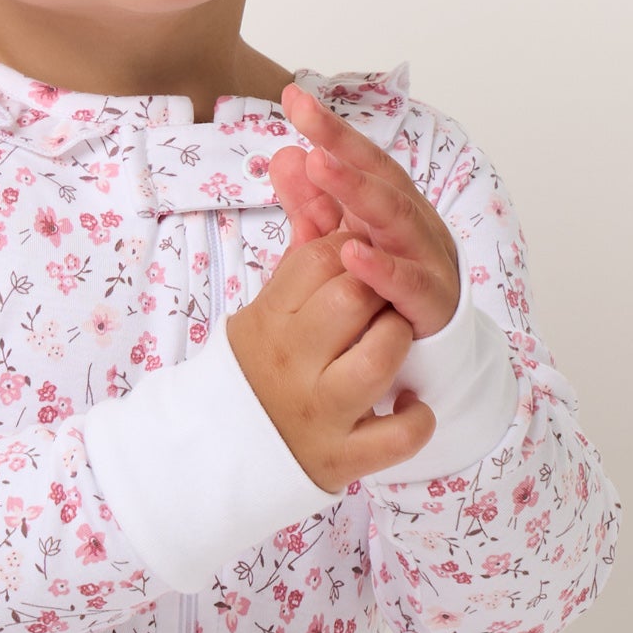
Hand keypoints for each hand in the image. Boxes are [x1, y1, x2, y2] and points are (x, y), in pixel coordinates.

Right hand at [225, 232, 435, 489]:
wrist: (216, 455)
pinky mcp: (344, 458)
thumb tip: (301, 174)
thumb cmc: (255, 369)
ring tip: (388, 342)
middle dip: (376, 288)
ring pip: (381, 358)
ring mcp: (320, 413)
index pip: (320, 259)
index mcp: (269, 322)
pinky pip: (401, 434)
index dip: (349, 248)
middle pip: (353, 298)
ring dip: (397, 342)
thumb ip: (296, 252)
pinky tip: (405, 403)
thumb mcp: (264, 310)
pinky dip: (416, 418)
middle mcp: (293, 364)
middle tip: (374, 299)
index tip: (353, 261)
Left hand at [265, 82, 463, 342]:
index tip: (293, 97)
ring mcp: (427, 261)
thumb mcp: (339, 243)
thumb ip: (312, 204)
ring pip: (398, 220)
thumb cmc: (384, 291)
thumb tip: (283, 154)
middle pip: (381, 177)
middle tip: (307, 125)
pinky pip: (410, 284)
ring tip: (321, 167)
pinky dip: (383, 268)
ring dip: (359, 192)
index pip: (360, 158)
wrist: (428, 353)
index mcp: (392, 205)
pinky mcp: (433, 305)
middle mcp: (414, 224)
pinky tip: (353, 253)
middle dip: (344, 147)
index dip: (330, 127)